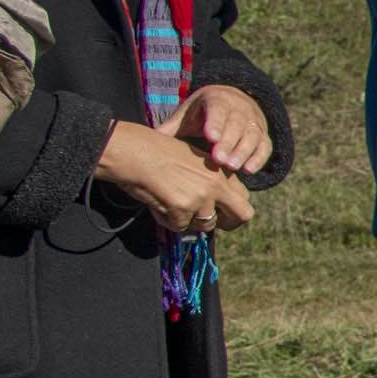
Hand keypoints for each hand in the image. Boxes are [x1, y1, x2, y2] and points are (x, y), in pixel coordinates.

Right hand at [95, 120, 254, 236]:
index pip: (244, 198)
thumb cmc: (156, 151)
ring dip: (189, 220)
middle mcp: (216, 185)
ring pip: (206, 225)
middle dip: (228, 223)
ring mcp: (201, 198)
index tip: (220, 211)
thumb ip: (208, 180)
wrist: (132, 151)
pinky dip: (167, 220)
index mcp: (221, 171)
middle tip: (208, 221)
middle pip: (242, 216)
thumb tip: (215, 204)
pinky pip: (179, 227)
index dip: (232, 208)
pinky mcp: (182, 209)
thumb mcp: (193, 159)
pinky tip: (156, 204)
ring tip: (170, 203)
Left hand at [164, 83, 273, 176]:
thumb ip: (171, 128)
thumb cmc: (202, 115)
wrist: (232, 104)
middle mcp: (239, 108)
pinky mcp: (263, 135)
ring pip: (252, 135)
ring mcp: (254, 121)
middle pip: (237, 124)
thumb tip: (147, 140)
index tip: (210, 137)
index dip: (216, 123)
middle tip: (219, 159)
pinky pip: (265, 146)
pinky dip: (258, 158)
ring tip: (232, 167)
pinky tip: (249, 170)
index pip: (218, 109)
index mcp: (217, 100)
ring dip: (243, 151)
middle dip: (229, 142)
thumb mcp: (187, 116)